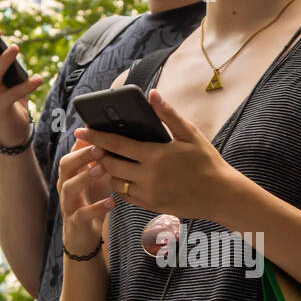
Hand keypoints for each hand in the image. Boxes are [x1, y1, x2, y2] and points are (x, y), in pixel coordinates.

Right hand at [0, 19, 44, 145]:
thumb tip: (11, 44)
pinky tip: (39, 78)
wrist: (10, 130)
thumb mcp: (5, 77)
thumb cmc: (9, 97)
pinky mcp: (1, 107)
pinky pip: (14, 94)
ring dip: (4, 60)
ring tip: (15, 47)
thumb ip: (5, 62)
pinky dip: (27, 85)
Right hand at [57, 137, 114, 256]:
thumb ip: (102, 162)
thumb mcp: (97, 180)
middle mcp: (65, 186)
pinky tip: (112, 202)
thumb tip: (114, 138)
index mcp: (70, 174)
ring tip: (101, 170)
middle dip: (81, 156)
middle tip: (99, 149)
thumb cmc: (91, 201)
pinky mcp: (76, 221)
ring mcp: (68, 204)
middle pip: (65, 166)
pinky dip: (97, 208)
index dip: (82, 143)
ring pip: (69, 187)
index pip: (72, 152)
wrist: (83, 235)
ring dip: (85, 177)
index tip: (96, 132)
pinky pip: (82, 214)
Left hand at [72, 90, 245, 221]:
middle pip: (110, 165)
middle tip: (88, 146)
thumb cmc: (207, 161)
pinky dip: (120, 185)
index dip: (95, 137)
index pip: (116, 145)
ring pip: (115, 183)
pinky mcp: (151, 206)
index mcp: (155, 156)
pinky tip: (120, 176)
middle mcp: (148, 177)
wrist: (220, 195)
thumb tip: (153, 94)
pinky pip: (126, 196)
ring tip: (102, 160)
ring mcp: (148, 194)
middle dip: (96, 154)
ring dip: (106, 172)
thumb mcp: (191, 134)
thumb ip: (169, 115)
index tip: (80, 130)